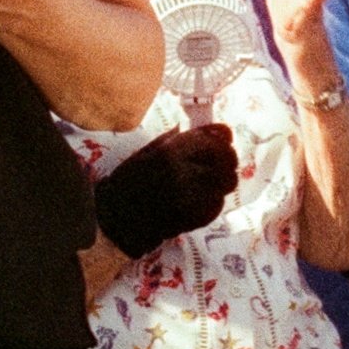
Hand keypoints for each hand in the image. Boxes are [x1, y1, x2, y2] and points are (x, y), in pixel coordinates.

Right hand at [94, 123, 239, 257]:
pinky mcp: (197, 218)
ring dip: (222, 178)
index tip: (224, 140)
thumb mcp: (149, 151)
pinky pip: (218, 203)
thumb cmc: (130, 180)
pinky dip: (214, 197)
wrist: (121, 218)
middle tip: (220, 160)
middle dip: (227, 159)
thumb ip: (181, 139)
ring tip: (209, 179)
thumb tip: (213, 130)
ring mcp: (193, 199)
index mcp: (170, 154)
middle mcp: (185, 175)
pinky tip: (200, 195)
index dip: (222, 140)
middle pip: (227, 163)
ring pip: (227, 184)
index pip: (214, 143)